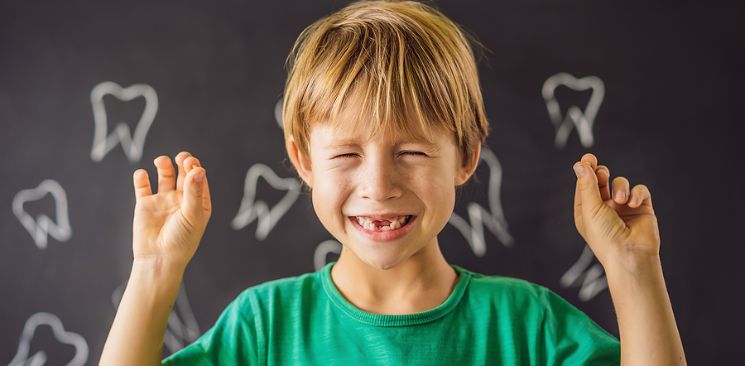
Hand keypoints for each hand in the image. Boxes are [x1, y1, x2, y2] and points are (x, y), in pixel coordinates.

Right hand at [131, 151, 211, 268]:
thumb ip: (194, 192)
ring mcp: (163, 200)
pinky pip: (143, 185)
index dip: (195, 168)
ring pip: (165, 174)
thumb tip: (198, 169)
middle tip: (181, 157)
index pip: (198, 178)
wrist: (158, 258)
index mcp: (198, 202)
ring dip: (164, 164)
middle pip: (183, 172)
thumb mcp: (192, 215)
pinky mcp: (145, 204)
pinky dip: (141, 177)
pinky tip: (142, 175)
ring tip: (161, 161)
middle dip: (183, 161)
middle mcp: (182, 198)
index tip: (191, 165)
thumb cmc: (181, 241)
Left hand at [572, 153, 660, 270]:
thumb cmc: (605, 237)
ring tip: (620, 200)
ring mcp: (623, 208)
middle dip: (602, 173)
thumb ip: (587, 185)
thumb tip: (580, 164)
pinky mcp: (642, 208)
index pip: (584, 184)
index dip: (586, 170)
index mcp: (587, 210)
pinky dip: (637, 193)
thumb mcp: (590, 209)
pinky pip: (640, 190)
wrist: (630, 255)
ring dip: (620, 187)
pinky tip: (634, 204)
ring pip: (620, 183)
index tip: (588, 158)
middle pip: (602, 180)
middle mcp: (604, 208)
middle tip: (602, 173)